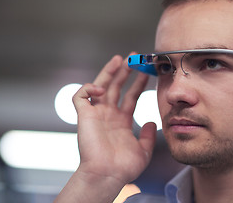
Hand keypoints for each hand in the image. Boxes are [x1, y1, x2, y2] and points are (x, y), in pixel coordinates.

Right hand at [55, 55, 155, 202]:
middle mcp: (108, 115)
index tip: (147, 73)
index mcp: (121, 121)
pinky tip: (102, 88)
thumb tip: (151, 122)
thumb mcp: (143, 150)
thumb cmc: (123, 167)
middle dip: (124, 72)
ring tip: (119, 59)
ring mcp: (96, 114)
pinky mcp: (84, 115)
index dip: (138, 84)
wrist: (108, 175)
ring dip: (109, 72)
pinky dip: (89, 88)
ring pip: (99, 86)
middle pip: (116, 87)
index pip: (130, 97)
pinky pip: (81, 96)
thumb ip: (148, 136)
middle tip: (134, 58)